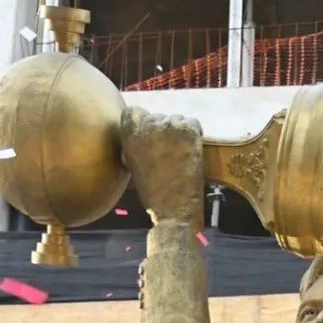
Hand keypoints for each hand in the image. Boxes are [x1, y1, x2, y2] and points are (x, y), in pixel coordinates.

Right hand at [120, 108, 203, 230]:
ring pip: (176, 119)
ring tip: (180, 155)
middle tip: (168, 152)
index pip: (134, 112)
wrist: (173, 209)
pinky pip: (192, 123)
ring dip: (178, 133)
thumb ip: (134, 144)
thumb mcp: (132, 164)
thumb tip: (140, 134)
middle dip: (163, 132)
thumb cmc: (152, 193)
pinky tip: (190, 151)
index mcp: (129, 132)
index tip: (150, 139)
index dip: (143, 124)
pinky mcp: (188, 129)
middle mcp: (148, 122)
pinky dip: (193, 134)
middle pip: (157, 117)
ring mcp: (169, 124)